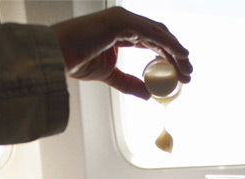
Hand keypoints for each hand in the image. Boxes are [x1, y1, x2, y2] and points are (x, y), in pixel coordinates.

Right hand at [50, 6, 192, 99]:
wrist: (56, 56)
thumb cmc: (74, 61)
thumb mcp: (109, 75)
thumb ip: (129, 83)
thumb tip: (148, 95)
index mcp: (120, 30)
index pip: (151, 42)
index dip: (167, 57)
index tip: (179, 75)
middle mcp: (123, 21)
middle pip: (159, 37)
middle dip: (176, 55)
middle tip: (188, 74)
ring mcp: (123, 18)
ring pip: (159, 34)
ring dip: (176, 52)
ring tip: (187, 70)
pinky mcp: (121, 21)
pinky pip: (152, 33)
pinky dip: (168, 44)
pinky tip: (180, 56)